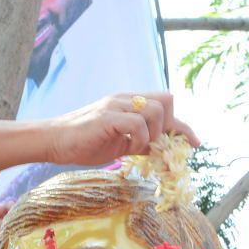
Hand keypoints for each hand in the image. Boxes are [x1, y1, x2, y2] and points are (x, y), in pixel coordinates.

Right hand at [43, 92, 200, 165]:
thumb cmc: (83, 143)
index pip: (166, 105)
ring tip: (134, 149)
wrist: (54, 141)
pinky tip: (126, 150)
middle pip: (166, 102)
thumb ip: (139, 141)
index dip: (182, 125)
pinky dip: (138, 140)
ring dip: (152, 135)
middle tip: (152, 148)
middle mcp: (126, 98)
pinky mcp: (107, 116)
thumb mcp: (119, 143)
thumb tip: (159, 150)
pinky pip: (137, 124)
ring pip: (155, 112)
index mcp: (129, 102)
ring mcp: (116, 105)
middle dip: (167, 128)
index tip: (195, 143)